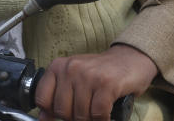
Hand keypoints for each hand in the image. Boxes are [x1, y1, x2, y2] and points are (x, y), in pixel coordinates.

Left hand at [35, 44, 156, 120]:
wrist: (131, 58)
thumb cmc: (102, 72)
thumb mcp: (75, 78)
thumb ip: (58, 94)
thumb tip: (44, 117)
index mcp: (59, 66)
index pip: (42, 99)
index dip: (52, 113)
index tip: (64, 114)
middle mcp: (71, 68)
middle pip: (62, 111)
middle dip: (75, 117)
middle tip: (87, 109)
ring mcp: (89, 75)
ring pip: (80, 115)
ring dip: (91, 119)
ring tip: (98, 109)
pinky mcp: (107, 84)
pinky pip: (98, 114)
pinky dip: (103, 119)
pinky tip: (107, 112)